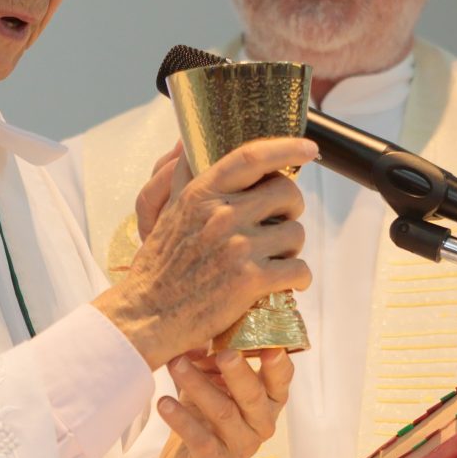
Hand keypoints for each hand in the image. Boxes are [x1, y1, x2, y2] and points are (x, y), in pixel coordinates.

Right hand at [95, 136, 314, 369]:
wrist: (148, 315)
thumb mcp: (169, 212)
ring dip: (292, 248)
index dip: (285, 148)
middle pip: (286, 193)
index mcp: (202, 194)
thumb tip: (186, 143)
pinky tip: (287, 283)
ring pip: (296, 233)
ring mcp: (238, 247)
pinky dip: (299, 279)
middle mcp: (222, 215)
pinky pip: (299, 270)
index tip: (308, 148)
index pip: (251, 157)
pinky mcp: (251, 281)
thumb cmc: (160, 266)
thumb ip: (184, 176)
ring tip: (275, 259)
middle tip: (280, 224)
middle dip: (291, 209)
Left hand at [157, 349, 293, 457]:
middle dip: (239, 373)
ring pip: (223, 412)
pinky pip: (199, 438)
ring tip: (176, 365)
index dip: (278, 364)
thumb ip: (212, 359)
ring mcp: (241, 444)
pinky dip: (181, 419)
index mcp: (269, 399)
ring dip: (198, 385)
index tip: (271, 347)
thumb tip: (195, 338)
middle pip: (253, 395)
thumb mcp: (215, 382)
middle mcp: (262, 423)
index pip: (282, 379)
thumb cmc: (208, 413)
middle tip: (224, 354)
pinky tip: (164, 402)